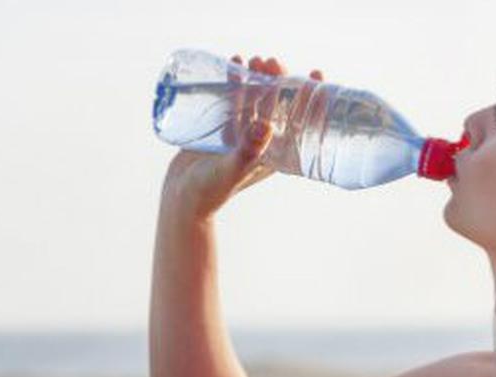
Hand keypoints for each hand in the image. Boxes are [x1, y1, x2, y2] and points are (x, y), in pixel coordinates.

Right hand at [160, 54, 324, 222]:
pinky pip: (233, 99)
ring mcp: (242, 133)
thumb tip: (266, 125)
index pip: (300, 121)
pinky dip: (236, 81)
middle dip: (279, 79)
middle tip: (271, 62)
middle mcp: (262, 141)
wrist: (180, 197)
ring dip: (258, 77)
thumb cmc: (210, 191)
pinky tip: (234, 63)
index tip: (315, 74)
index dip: (311, 97)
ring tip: (253, 60)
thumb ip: (247, 151)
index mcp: (275, 153)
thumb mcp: (232, 171)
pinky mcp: (222, 127)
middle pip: (278, 103)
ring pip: (256, 98)